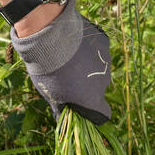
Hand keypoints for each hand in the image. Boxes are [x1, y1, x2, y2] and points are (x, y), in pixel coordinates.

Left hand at [9, 0, 111, 123]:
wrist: (49, 35)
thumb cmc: (48, 69)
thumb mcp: (50, 94)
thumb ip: (61, 108)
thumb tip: (63, 119)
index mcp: (92, 98)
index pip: (103, 114)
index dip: (94, 112)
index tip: (83, 106)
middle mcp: (104, 82)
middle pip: (98, 89)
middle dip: (87, 85)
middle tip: (68, 76)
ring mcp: (106, 60)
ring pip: (98, 68)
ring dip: (88, 66)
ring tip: (68, 56)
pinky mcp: (104, 42)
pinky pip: (98, 49)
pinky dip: (89, 49)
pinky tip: (74, 43)